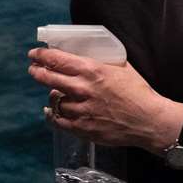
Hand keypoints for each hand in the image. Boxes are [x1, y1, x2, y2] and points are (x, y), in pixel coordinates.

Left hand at [28, 47, 178, 151]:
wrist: (149, 120)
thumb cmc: (138, 92)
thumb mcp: (121, 67)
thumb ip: (102, 61)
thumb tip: (88, 54)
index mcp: (92, 70)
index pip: (57, 60)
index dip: (41, 55)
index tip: (34, 54)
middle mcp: (83, 89)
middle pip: (48, 78)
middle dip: (37, 72)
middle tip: (34, 69)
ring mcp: (81, 110)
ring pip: (54, 100)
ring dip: (53, 95)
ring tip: (55, 93)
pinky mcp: (82, 128)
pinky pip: (58, 120)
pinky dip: (52, 114)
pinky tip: (51, 111)